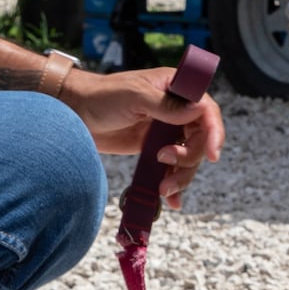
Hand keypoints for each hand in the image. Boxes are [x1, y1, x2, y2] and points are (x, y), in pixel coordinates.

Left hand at [63, 69, 225, 206]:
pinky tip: (171, 200)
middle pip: (200, 140)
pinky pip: (171, 170)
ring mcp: (165, 132)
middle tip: (166, 163)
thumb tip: (200, 110)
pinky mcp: (153, 150)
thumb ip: (167, 105)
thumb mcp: (134, 96)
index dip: (214, 132)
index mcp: (176, 89)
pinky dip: (173, 185)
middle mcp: (176, 110)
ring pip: (188, 158)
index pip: (206, 110)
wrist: (74, 114)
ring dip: (181, 176)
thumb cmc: (102, 96)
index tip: (212, 154)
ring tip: (163, 188)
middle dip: (189, 158)